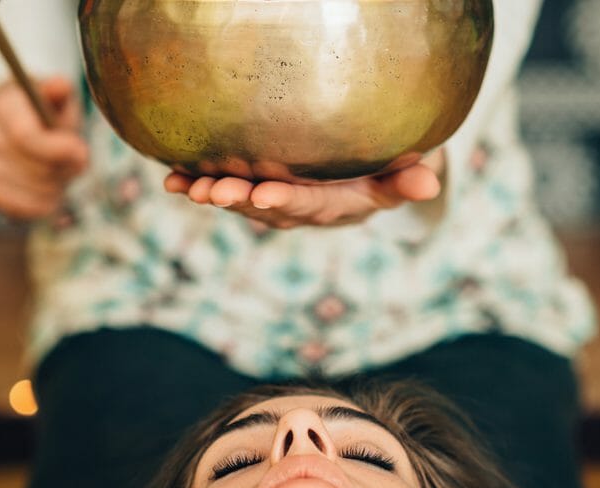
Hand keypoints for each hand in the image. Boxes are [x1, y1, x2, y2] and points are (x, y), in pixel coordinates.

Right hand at [0, 76, 88, 220]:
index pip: (25, 136)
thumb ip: (61, 91)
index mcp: (4, 107)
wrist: (31, 132)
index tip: (81, 151)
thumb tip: (59, 86)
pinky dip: (43, 205)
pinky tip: (50, 191)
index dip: (58, 149)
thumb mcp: (60, 98)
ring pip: (31, 190)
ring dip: (56, 187)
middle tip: (73, 160)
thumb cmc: (49, 114)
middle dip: (64, 169)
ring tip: (60, 172)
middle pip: (34, 168)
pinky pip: (20, 209)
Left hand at [163, 149, 444, 228]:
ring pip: (241, 202)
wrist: (364, 177)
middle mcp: (301, 209)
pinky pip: (224, 190)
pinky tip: (169, 180)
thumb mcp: (401, 172)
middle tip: (212, 191)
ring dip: (213, 194)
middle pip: (266, 208)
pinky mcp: (255, 190)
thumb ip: (407, 180)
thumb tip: (431, 184)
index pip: (309, 204)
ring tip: (186, 188)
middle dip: (238, 198)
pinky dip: (195, 185)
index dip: (287, 200)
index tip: (264, 194)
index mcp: (335, 205)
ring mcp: (275, 202)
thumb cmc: (385, 167)